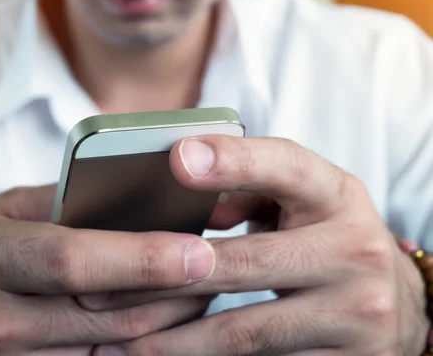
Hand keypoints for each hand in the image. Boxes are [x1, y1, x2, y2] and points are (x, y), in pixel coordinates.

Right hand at [0, 186, 215, 354]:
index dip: (140, 256)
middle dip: (173, 292)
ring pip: (114, 348)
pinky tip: (160, 320)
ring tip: (198, 289)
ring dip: (165, 321)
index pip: (72, 261)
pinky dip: (137, 344)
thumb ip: (58, 202)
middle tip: (218, 265)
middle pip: (108, 312)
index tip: (198, 248)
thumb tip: (129, 192)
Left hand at [89, 137, 428, 355]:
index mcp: (336, 195)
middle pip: (244, 264)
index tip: (175, 158)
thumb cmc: (327, 236)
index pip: (285, 167)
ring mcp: (355, 313)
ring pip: (245, 331)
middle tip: (100, 289)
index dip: (232, 160)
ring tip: (118, 344)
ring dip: (175, 340)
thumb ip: (247, 190)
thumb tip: (178, 200)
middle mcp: (353, 252)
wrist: (396, 302)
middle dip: (165, 279)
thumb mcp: (302, 201)